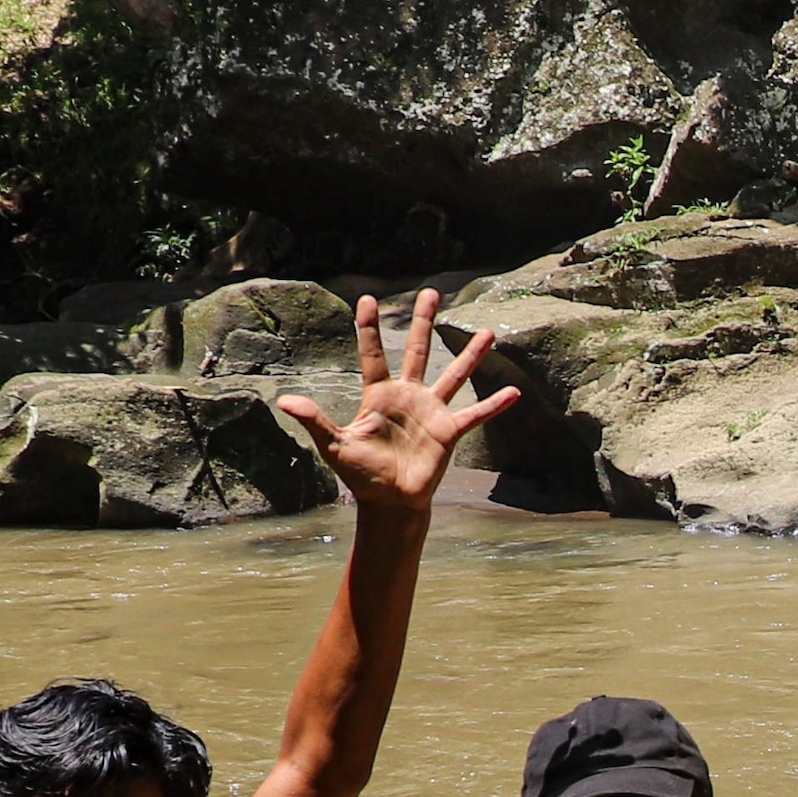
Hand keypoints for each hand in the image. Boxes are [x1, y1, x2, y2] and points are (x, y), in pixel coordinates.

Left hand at [285, 290, 516, 511]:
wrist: (391, 503)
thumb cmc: (362, 476)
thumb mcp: (335, 446)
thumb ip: (315, 421)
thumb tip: (284, 400)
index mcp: (379, 396)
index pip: (372, 354)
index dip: (368, 328)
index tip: (367, 300)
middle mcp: (407, 396)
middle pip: (417, 350)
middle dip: (423, 321)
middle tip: (431, 293)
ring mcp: (431, 412)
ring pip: (453, 375)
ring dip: (470, 355)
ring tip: (488, 332)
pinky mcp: (449, 432)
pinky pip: (475, 415)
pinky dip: (494, 406)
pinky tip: (513, 393)